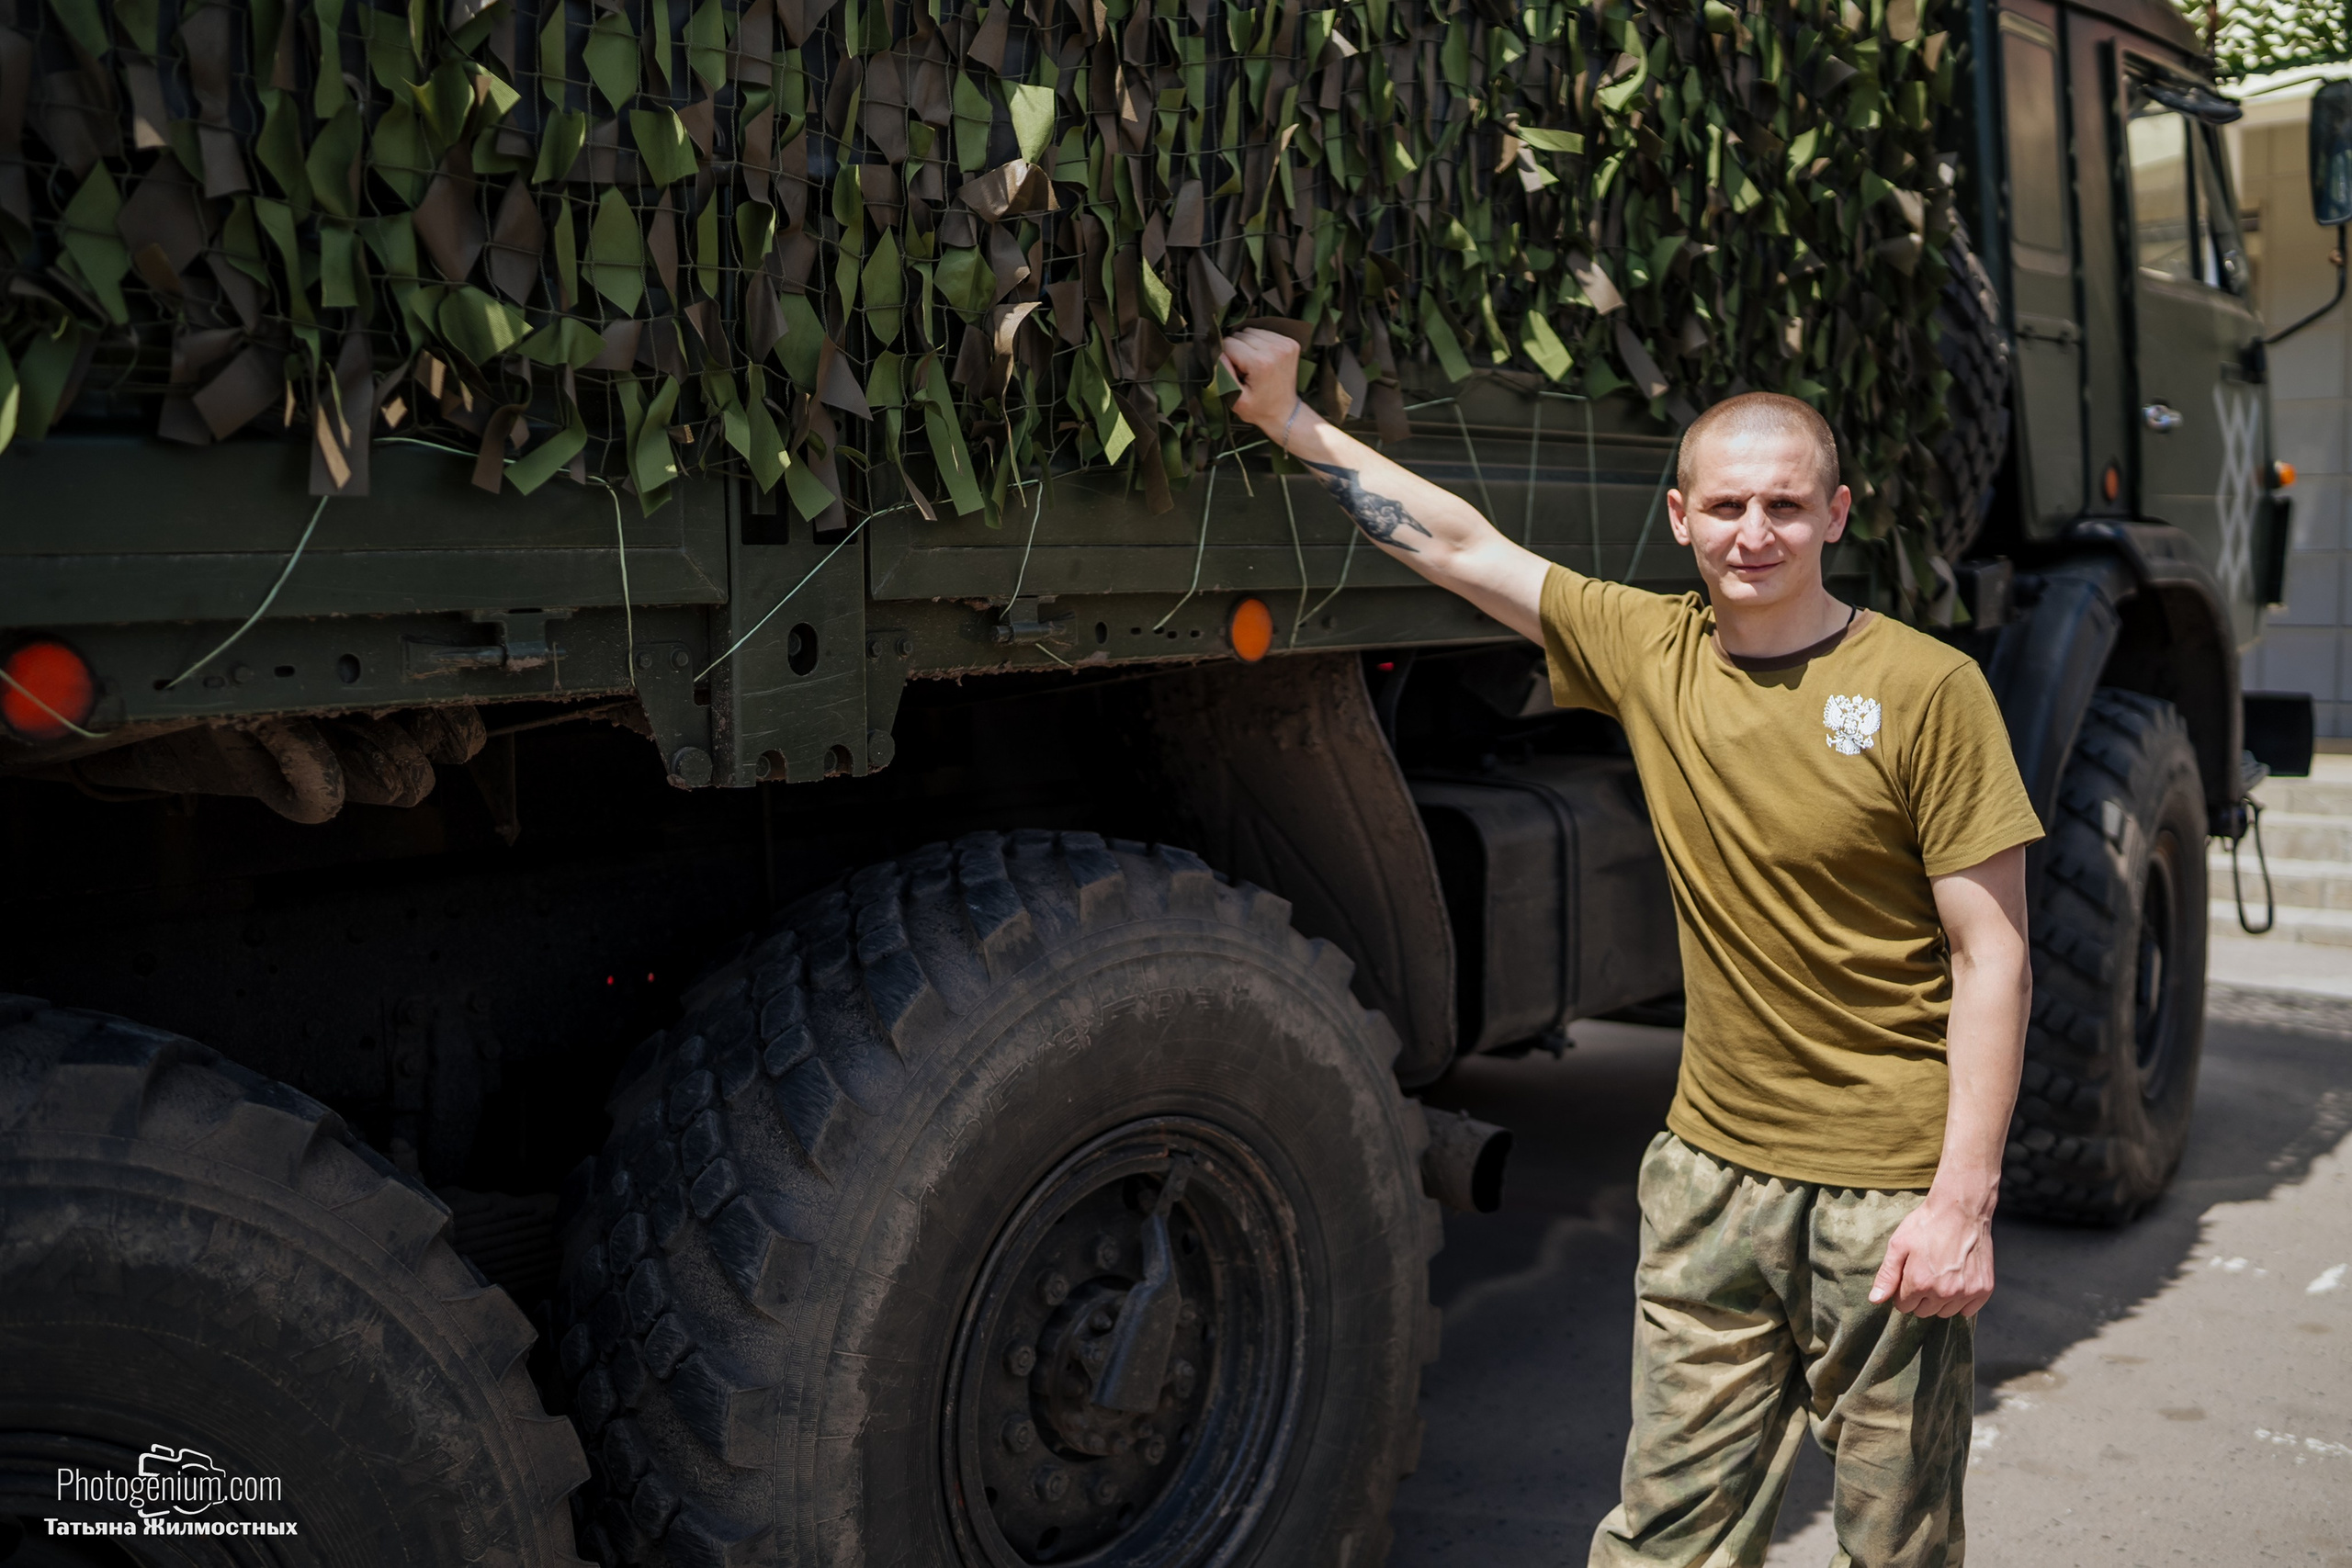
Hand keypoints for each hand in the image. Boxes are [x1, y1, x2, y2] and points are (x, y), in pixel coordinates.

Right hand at [1218, 328, 1303, 437]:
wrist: (1285, 413)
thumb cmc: (1260, 409)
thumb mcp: (1235, 398)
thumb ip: (1224, 373)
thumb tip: (1217, 352)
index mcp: (1260, 362)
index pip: (1229, 344)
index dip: (1226, 357)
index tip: (1234, 372)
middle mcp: (1275, 349)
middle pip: (1240, 335)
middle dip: (1237, 350)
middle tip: (1244, 370)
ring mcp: (1285, 345)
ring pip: (1251, 331)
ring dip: (1248, 345)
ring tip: (1254, 364)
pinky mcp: (1290, 343)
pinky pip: (1264, 333)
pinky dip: (1260, 343)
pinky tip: (1263, 358)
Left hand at [1868, 1194, 1995, 1317]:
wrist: (1961, 1211)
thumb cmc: (1927, 1225)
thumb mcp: (1898, 1245)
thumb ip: (1887, 1275)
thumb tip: (1875, 1300)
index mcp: (1920, 1283)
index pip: (1904, 1306)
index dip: (1903, 1292)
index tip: (1909, 1276)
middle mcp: (1944, 1292)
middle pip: (1924, 1312)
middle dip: (1920, 1297)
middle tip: (1925, 1272)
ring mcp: (1966, 1292)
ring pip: (1945, 1313)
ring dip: (1940, 1300)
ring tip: (1941, 1275)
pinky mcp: (1984, 1289)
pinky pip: (1968, 1311)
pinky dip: (1962, 1301)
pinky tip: (1958, 1281)